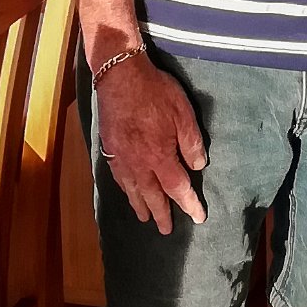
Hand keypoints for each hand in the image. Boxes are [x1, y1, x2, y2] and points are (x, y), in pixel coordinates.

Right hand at [95, 54, 206, 234]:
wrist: (119, 76)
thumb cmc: (155, 92)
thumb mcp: (183, 113)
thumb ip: (191, 142)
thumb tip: (198, 166)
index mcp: (160, 156)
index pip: (177, 188)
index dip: (188, 204)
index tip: (197, 218)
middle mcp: (139, 163)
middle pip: (151, 195)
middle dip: (160, 213)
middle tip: (165, 230)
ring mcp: (121, 157)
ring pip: (132, 189)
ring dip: (140, 205)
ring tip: (145, 218)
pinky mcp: (109, 148)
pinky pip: (118, 176)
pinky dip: (124, 188)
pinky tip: (127, 190)